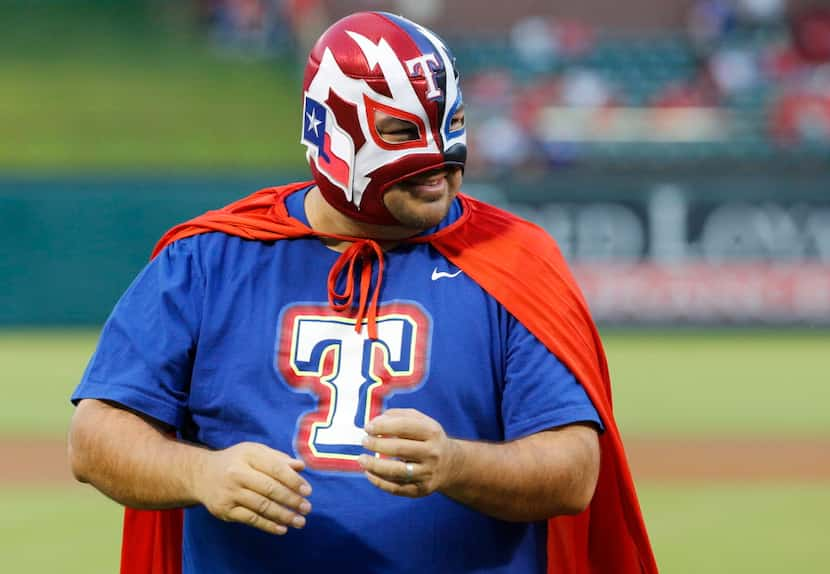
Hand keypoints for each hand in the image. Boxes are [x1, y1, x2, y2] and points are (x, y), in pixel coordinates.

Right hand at [192, 442, 311, 535]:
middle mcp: (237, 473)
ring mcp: (230, 493)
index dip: (293, 480)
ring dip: (283, 515)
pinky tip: (282, 528)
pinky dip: (268, 525)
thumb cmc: (236, 461)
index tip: (308, 491)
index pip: (275, 468)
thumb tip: (301, 466)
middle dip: (291, 500)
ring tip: (299, 521)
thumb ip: (278, 458)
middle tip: (307, 508)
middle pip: (270, 488)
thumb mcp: (254, 452)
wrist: (201, 475)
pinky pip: (250, 519)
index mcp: (248, 456)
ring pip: (261, 506)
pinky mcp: (225, 510)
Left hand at [358, 408, 459, 497]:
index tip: (367, 427)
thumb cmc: (427, 438)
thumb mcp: (420, 421)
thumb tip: (374, 421)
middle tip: (364, 441)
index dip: (383, 426)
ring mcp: (427, 473)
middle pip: (400, 449)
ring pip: (397, 472)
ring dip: (375, 465)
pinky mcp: (421, 490)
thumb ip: (397, 416)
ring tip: (361, 459)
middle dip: (377, 444)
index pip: (404, 426)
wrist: (450, 464)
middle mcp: (432, 453)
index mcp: (432, 432)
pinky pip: (396, 488)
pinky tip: (369, 473)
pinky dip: (379, 482)